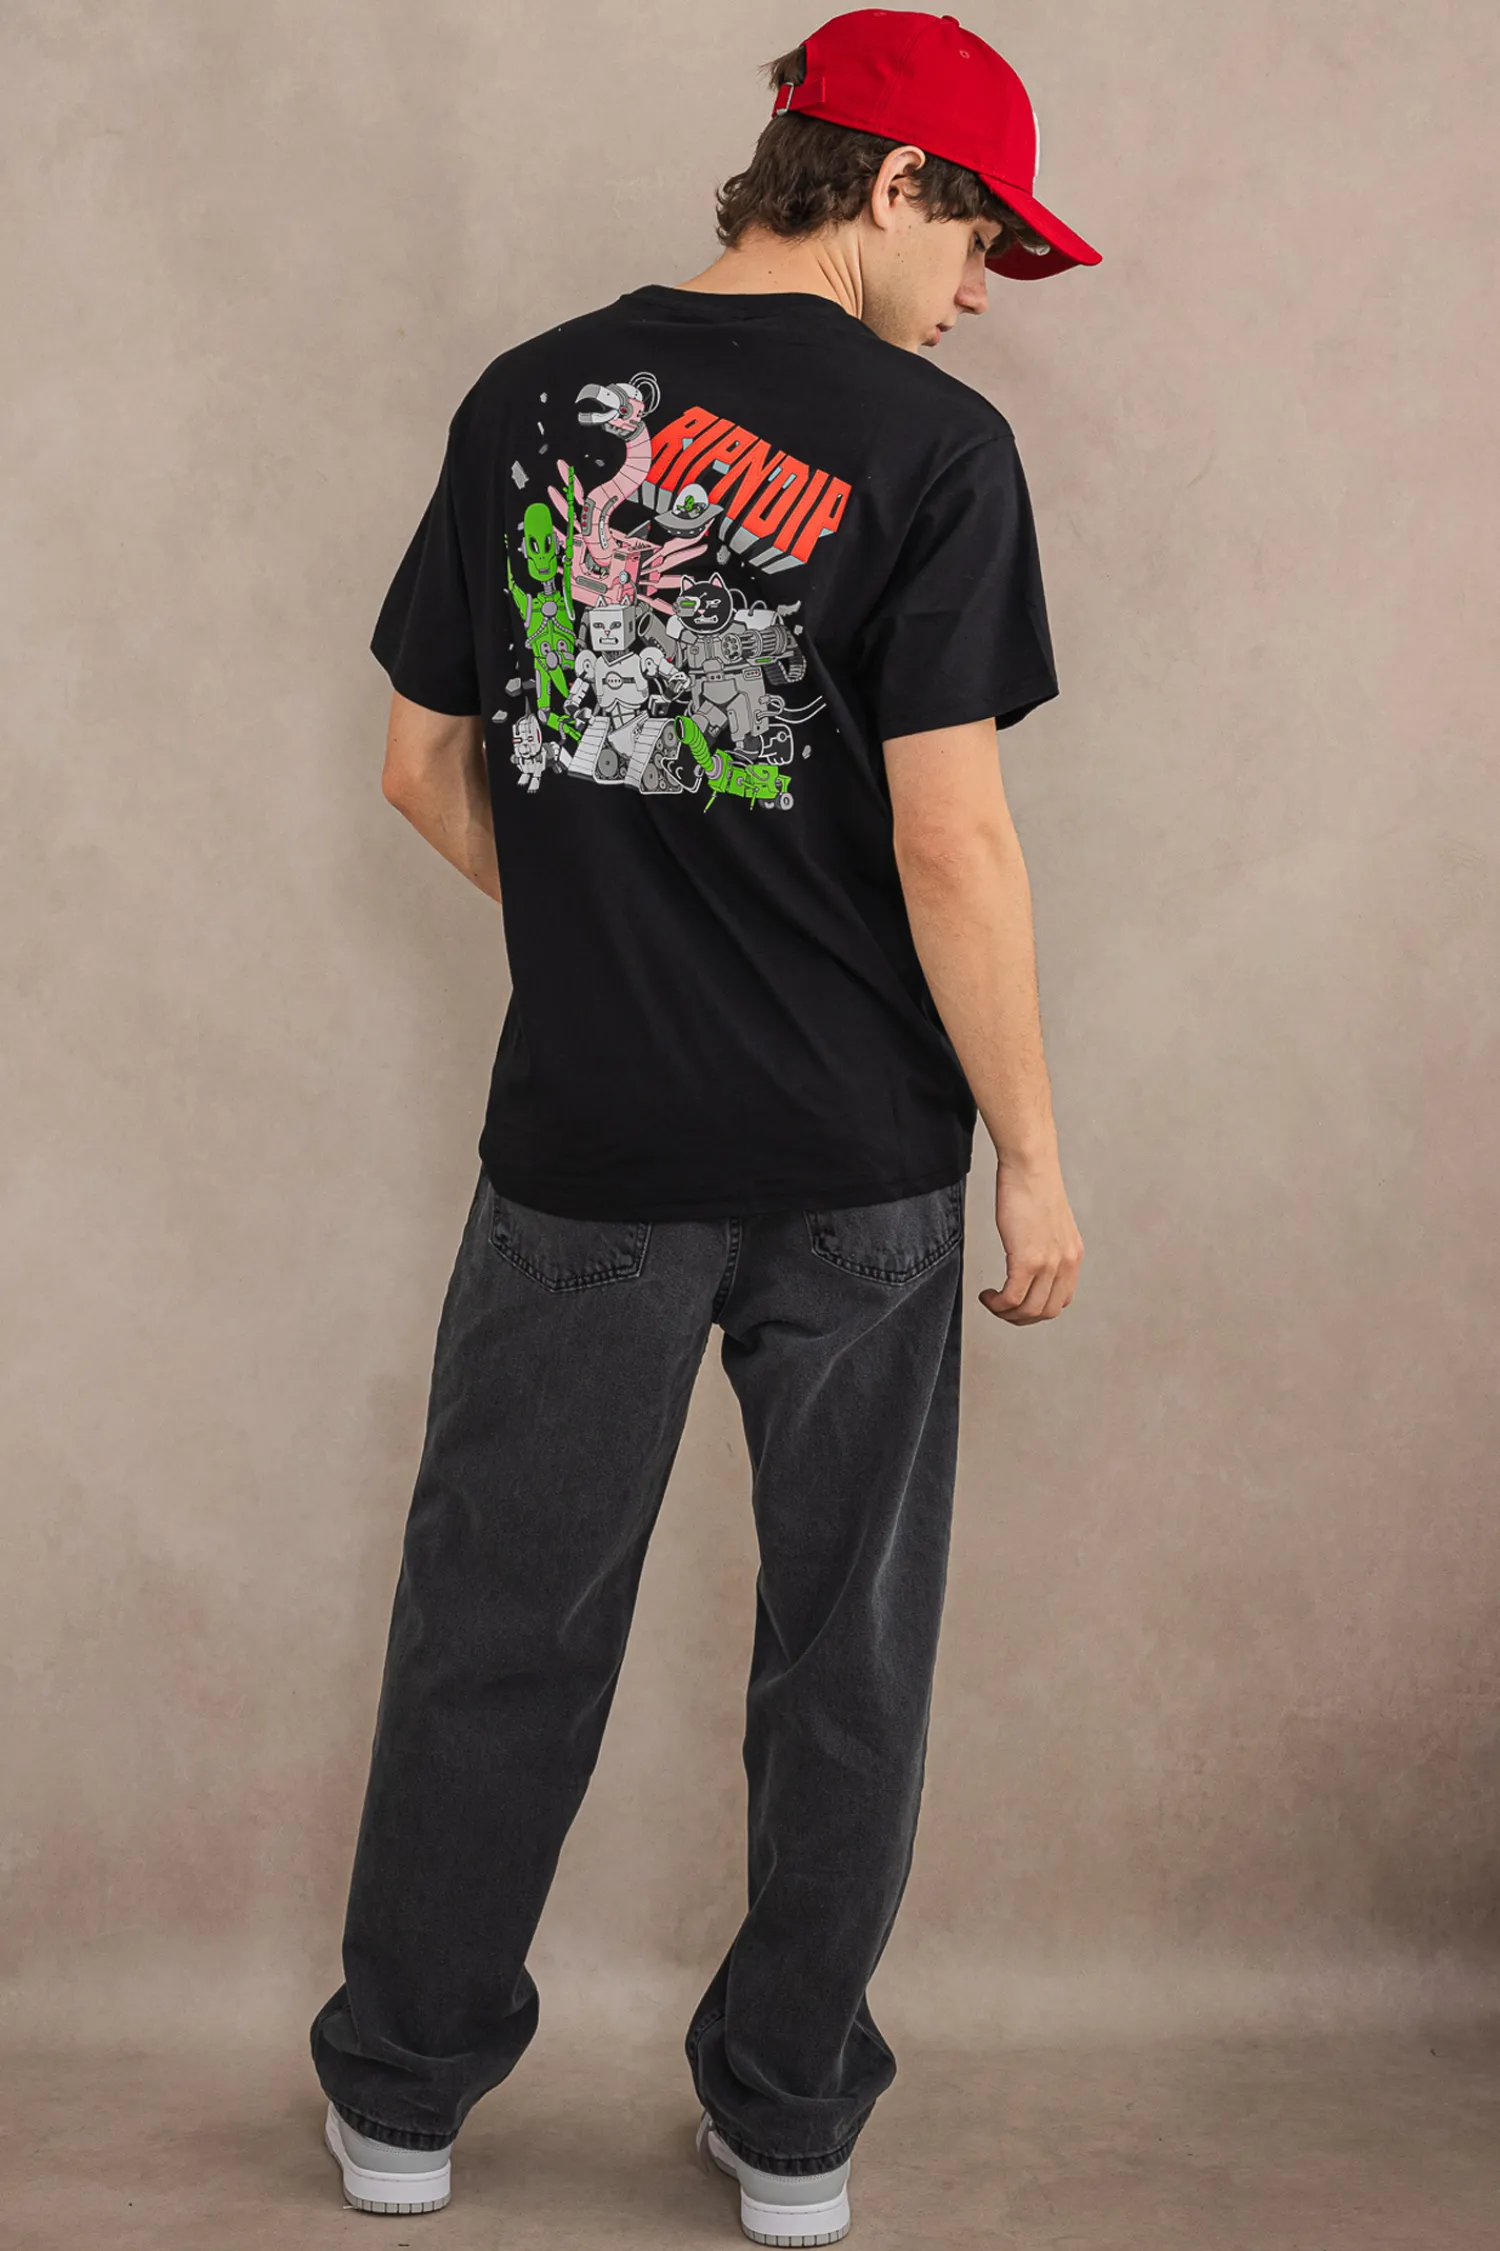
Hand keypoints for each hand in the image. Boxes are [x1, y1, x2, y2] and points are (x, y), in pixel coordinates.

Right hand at [979, 1153, 1082, 1324]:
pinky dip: (997, 1304)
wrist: (1030, 1168)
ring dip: (1006, 1313)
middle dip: (1021, 1318)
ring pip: (1029, 1310)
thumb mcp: (1050, 1223)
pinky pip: (1012, 1297)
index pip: (1062, 1300)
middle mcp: (1065, 1263)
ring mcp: (1048, 1263)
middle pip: (1047, 1312)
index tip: (1018, 1303)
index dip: (1037, 1308)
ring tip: (991, 1301)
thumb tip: (1031, 1259)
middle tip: (1001, 1309)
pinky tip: (988, 1295)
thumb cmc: (1033, 1187)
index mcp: (1072, 1256)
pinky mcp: (1027, 1260)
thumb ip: (1047, 1246)